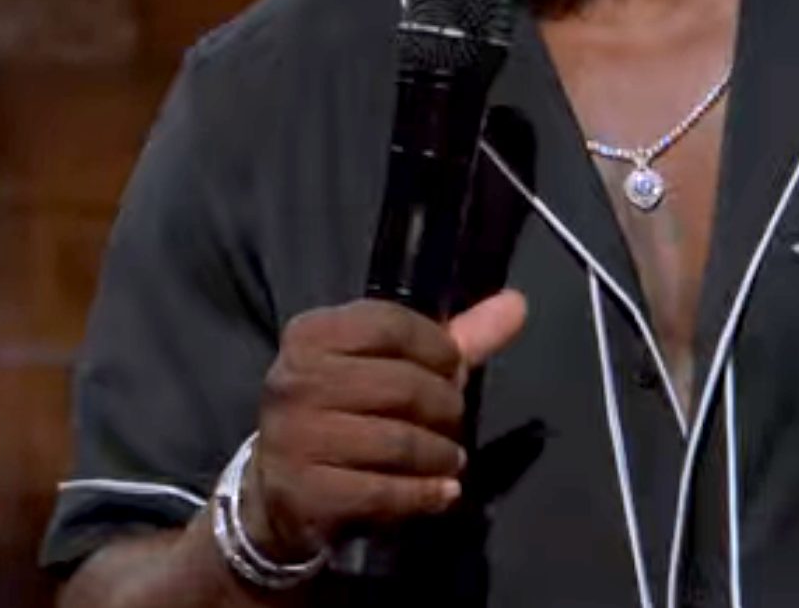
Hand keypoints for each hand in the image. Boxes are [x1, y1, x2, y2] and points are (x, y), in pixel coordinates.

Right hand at [242, 289, 527, 560]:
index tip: (454, 368)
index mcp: (311, 333)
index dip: (437, 347)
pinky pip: (382, 492)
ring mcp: (295, 438)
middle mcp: (296, 380)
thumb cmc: (345, 408)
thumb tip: (517, 303)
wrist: (281, 488)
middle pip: (402, 385)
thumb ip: (456, 336)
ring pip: (398, 442)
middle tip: (453, 420)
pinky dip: (423, 494)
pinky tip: (442, 492)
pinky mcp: (304, 493)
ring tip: (451, 458)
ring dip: (440, 454)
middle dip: (444, 406)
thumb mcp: (391, 362)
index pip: (391, 325)